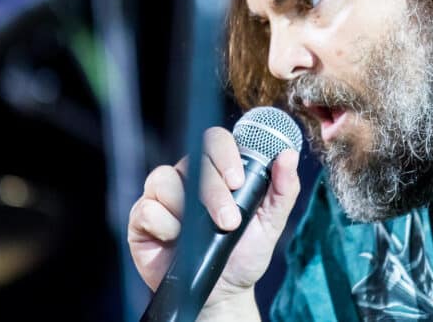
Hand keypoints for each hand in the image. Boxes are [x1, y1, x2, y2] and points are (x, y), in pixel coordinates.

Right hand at [128, 127, 300, 307]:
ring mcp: (163, 197)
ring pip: (164, 180)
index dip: (224, 154)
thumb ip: (284, 189)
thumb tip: (289, 155)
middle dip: (213, 191)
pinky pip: (147, 209)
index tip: (238, 181)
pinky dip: (164, 225)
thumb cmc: (245, 252)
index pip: (215, 141)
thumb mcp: (272, 222)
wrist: (224, 292)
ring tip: (201, 234)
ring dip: (185, 208)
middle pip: (192, 160)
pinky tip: (177, 241)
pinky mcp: (143, 219)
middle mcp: (188, 177)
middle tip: (230, 221)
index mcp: (218, 171)